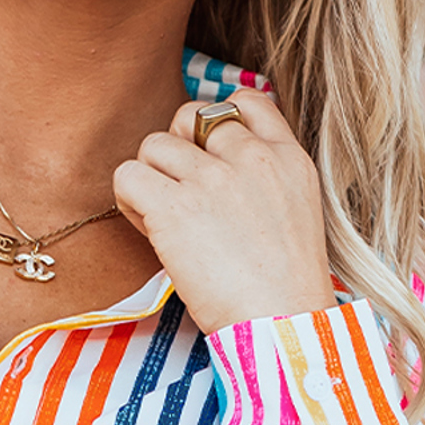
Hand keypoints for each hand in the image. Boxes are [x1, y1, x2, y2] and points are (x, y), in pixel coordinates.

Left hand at [113, 92, 334, 336]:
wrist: (280, 322)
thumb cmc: (283, 290)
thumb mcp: (297, 215)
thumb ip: (266, 182)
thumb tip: (217, 174)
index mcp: (286, 157)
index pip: (244, 101)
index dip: (214, 124)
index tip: (207, 160)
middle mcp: (249, 158)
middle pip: (191, 118)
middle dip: (177, 153)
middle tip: (180, 197)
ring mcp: (211, 179)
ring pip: (153, 144)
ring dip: (149, 178)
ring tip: (160, 218)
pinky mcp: (175, 208)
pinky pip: (128, 175)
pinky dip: (127, 199)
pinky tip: (146, 228)